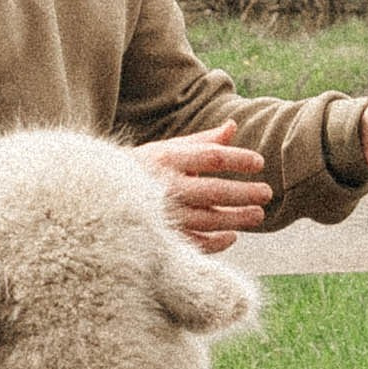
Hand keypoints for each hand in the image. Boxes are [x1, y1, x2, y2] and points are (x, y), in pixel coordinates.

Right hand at [136, 133, 270, 254]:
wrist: (100, 195)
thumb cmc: (145, 169)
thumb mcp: (169, 149)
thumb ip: (203, 141)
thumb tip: (233, 126)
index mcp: (168, 159)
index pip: (210, 157)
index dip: (237, 159)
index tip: (259, 162)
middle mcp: (165, 186)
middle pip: (212, 190)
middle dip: (243, 193)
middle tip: (267, 193)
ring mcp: (163, 213)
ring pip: (207, 219)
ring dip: (235, 218)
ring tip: (258, 215)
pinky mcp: (162, 235)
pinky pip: (194, 243)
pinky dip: (215, 242)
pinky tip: (232, 236)